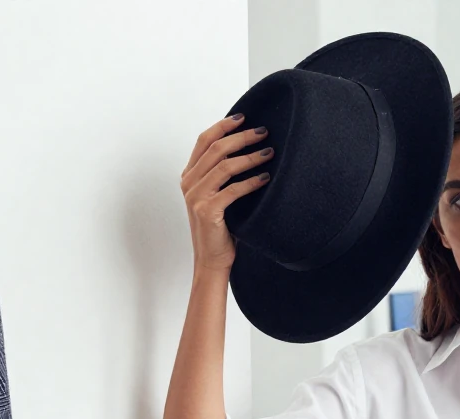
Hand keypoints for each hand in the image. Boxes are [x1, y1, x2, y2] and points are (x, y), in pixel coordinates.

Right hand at [181, 115, 273, 271]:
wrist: (212, 259)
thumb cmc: (220, 227)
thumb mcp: (218, 194)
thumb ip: (223, 174)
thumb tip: (250, 149)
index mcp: (189, 175)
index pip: (204, 141)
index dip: (223, 126)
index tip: (243, 118)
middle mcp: (189, 182)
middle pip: (216, 148)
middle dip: (241, 137)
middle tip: (263, 133)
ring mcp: (196, 196)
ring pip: (224, 166)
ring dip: (250, 157)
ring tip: (270, 153)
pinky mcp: (207, 210)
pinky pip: (232, 189)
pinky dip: (252, 181)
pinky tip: (266, 178)